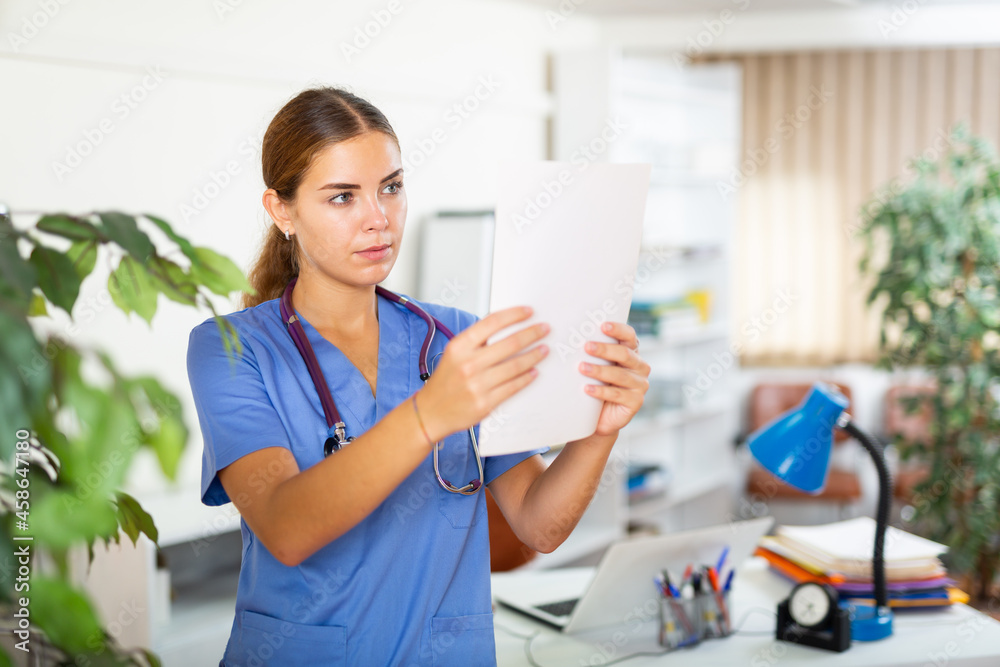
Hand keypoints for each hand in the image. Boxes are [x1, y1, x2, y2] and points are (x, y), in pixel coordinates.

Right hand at [416, 306, 549, 441]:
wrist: (431, 412)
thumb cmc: (445, 381)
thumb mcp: (455, 354)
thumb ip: (477, 341)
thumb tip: (506, 327)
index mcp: (460, 346)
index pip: (492, 322)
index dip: (514, 315)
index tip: (528, 312)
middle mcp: (468, 363)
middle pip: (510, 343)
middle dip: (532, 333)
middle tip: (544, 329)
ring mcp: (477, 384)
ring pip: (515, 365)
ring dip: (534, 356)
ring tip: (544, 349)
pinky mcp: (485, 402)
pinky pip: (513, 386)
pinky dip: (527, 378)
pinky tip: (534, 372)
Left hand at [580, 322, 650, 435]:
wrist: (600, 417)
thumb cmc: (596, 384)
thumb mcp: (596, 365)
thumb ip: (593, 352)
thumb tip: (571, 335)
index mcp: (632, 353)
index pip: (629, 336)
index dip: (618, 330)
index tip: (602, 325)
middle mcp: (640, 367)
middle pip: (624, 354)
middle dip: (604, 349)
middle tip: (586, 347)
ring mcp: (640, 385)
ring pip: (620, 375)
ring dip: (599, 370)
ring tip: (581, 368)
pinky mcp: (636, 402)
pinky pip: (618, 394)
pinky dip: (601, 391)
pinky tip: (587, 389)